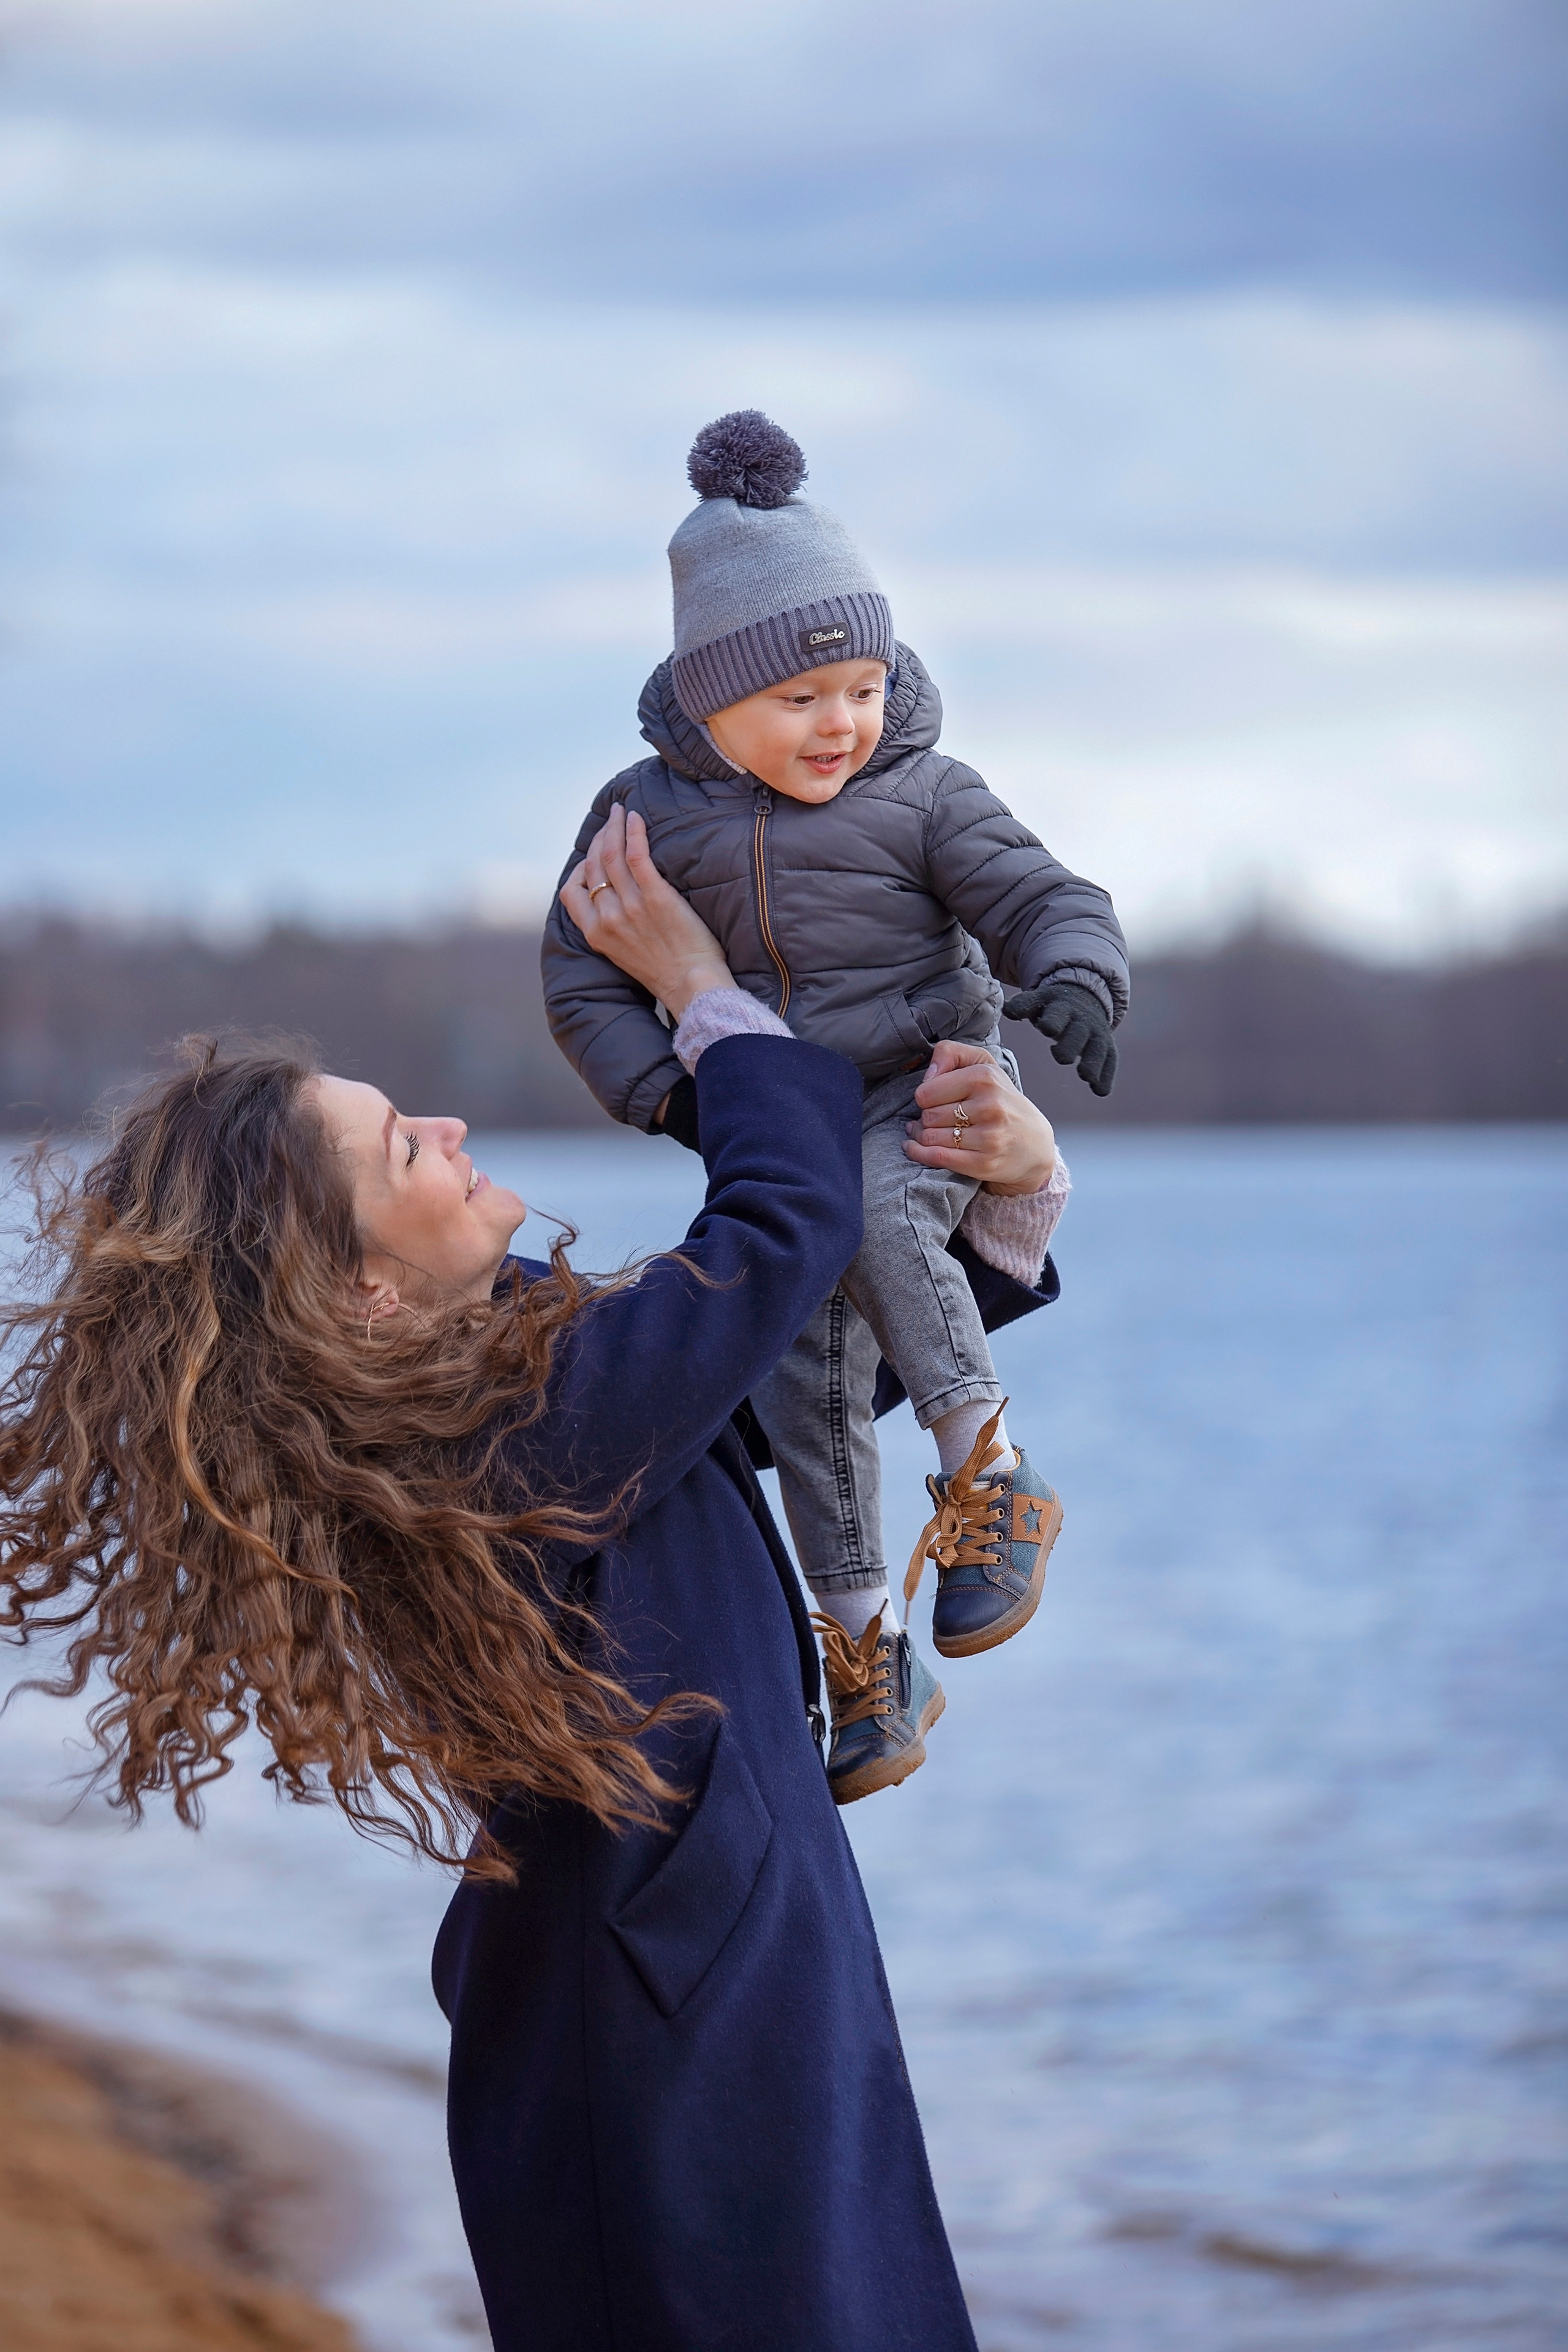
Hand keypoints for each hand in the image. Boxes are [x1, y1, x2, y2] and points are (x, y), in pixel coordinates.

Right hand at [561, 804, 734, 1019]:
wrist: (692, 986)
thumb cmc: (666, 972)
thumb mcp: (623, 954)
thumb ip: (611, 928)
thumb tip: (611, 903)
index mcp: (596, 934)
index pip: (571, 891)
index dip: (580, 868)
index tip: (593, 856)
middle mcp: (608, 918)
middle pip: (592, 865)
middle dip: (598, 837)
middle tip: (609, 821)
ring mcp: (631, 906)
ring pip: (611, 854)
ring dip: (614, 826)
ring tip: (620, 811)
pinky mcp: (657, 897)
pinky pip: (638, 855)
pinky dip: (634, 832)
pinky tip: (635, 819)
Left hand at [903, 1040, 1056, 1195]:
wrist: (1034, 1144)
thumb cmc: (1002, 1101)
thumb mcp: (983, 1065)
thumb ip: (951, 1053)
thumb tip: (928, 1076)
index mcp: (985, 1078)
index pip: (927, 1092)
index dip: (925, 1097)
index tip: (934, 1100)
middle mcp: (990, 1106)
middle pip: (928, 1116)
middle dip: (925, 1118)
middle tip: (933, 1119)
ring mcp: (989, 1137)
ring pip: (930, 1137)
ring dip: (921, 1136)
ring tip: (926, 1132)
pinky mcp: (985, 1163)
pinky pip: (938, 1157)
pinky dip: (919, 1153)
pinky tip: (915, 1148)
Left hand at [1003, 981, 1116, 1096]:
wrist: (1086, 999)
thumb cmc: (1054, 1007)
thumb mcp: (1039, 1000)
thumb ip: (1022, 1005)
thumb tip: (1007, 1010)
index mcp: (1063, 1009)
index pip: (1058, 1015)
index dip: (1052, 1022)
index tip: (1046, 1028)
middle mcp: (1083, 1022)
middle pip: (1079, 1035)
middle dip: (1071, 1046)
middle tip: (1062, 1057)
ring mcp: (1097, 1035)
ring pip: (1098, 1050)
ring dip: (1092, 1063)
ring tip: (1085, 1076)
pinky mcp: (1108, 1048)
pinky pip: (1110, 1062)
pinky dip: (1106, 1077)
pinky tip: (1100, 1091)